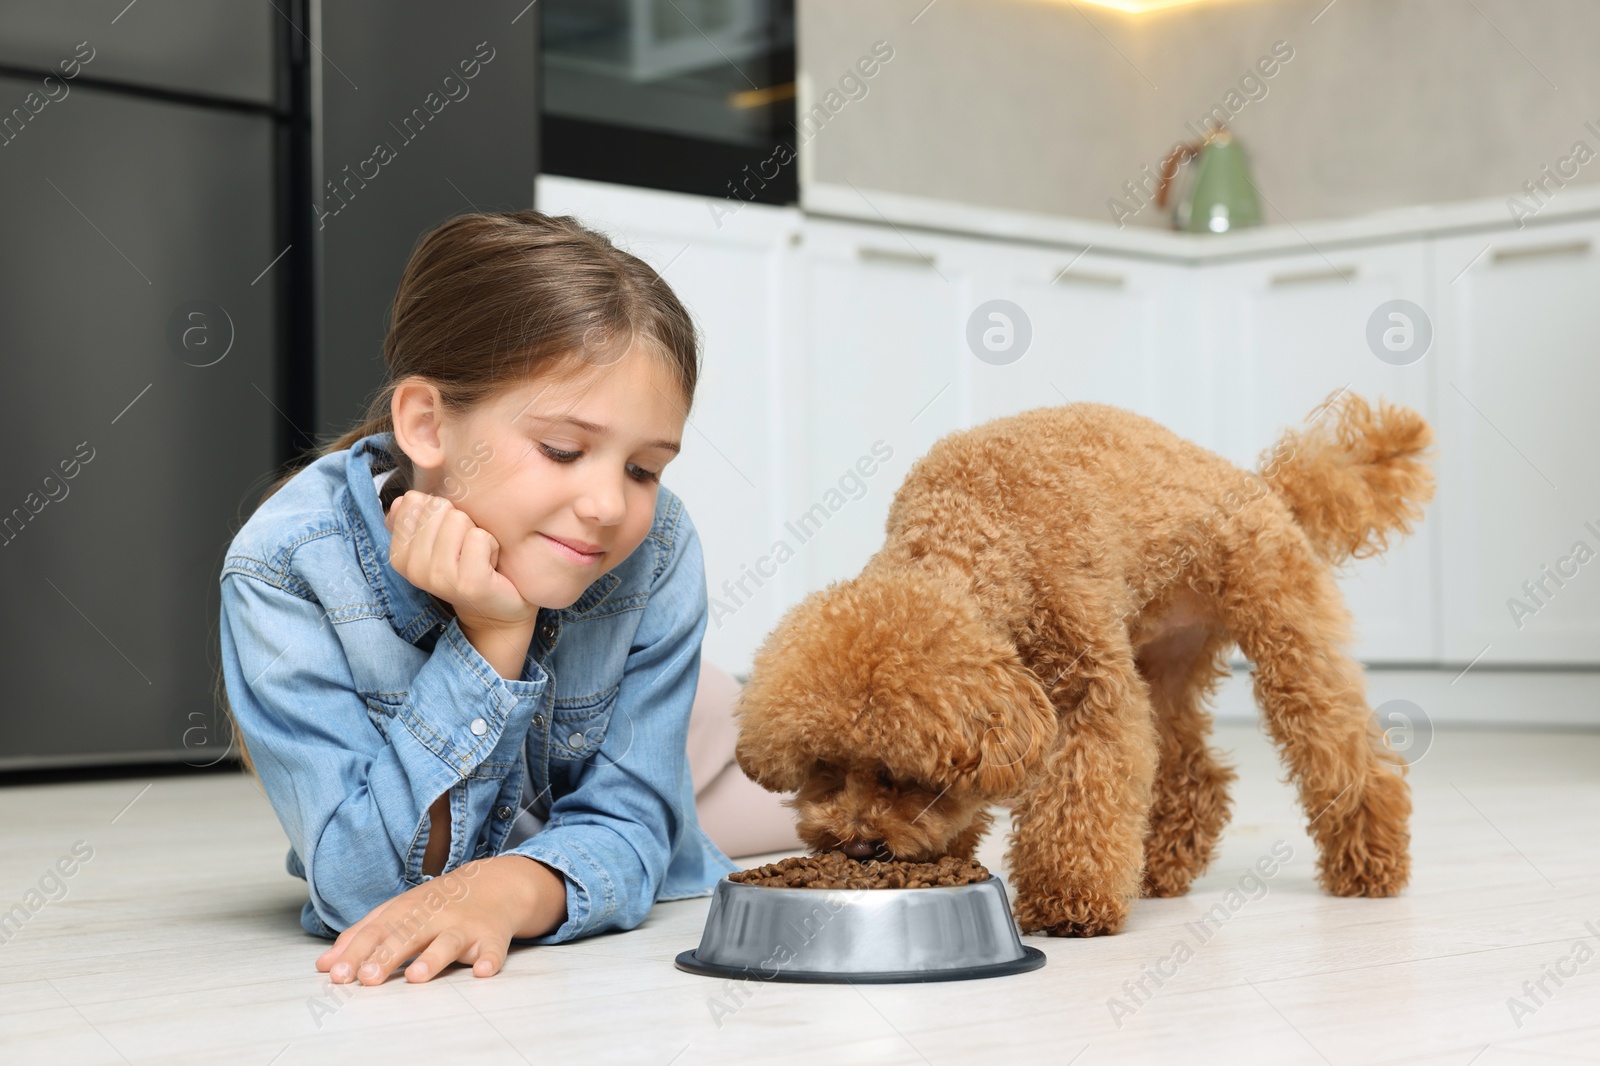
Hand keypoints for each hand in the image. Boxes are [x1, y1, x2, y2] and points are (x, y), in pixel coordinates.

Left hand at [314, 855, 564, 983]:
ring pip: (447, 943)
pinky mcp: (492, 938)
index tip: (337, 974)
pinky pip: (492, 950)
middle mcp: (434, 916)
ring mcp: (464, 927)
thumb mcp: (398, 912)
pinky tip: (482, 970)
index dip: (356, 952)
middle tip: (367, 978)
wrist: (496, 885)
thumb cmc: (437, 905)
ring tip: (417, 977)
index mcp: (407, 910)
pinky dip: (489, 959)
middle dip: (387, 956)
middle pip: (408, 936)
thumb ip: (361, 937)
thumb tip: (323, 966)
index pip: (376, 930)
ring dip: (433, 959)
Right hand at [384, 490, 535, 629]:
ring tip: (477, 556)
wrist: (495, 608)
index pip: (413, 500)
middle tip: (465, 548)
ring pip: (459, 519)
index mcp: (400, 556)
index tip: (447, 536)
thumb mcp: (435, 543)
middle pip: (438, 507)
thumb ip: (413, 521)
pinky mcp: (469, 583)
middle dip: (459, 520)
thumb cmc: (466, 566)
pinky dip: (492, 545)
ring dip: (476, 533)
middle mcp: (414, 569)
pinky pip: (479, 537)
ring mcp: (440, 578)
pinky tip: (489, 565)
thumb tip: (400, 501)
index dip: (438, 511)